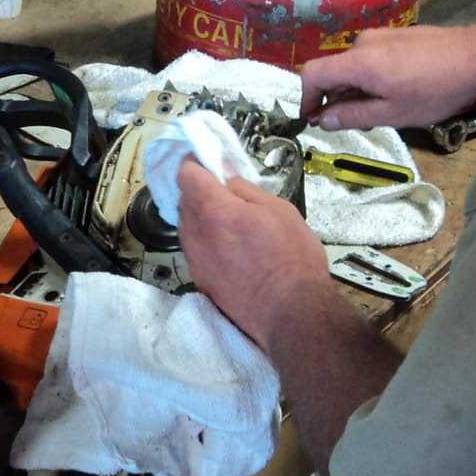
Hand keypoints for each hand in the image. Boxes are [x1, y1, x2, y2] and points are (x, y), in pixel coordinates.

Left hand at [177, 162, 328, 349]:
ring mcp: (195, 260)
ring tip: (232, 224)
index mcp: (213, 209)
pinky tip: (231, 249)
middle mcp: (195, 233)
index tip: (209, 162)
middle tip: (226, 192)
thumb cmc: (291, 257)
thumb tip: (228, 181)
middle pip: (184, 200)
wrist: (289, 312)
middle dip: (200, 191)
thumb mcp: (279, 209)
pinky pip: (196, 250)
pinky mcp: (201, 281)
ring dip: (203, 218)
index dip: (196, 163)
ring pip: (188, 227)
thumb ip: (247, 190)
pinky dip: (208, 242)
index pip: (186, 174)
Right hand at [300, 25, 475, 131]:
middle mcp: (363, 43)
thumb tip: (322, 119)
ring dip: (356, 90)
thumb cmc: (435, 90)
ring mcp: (381, 36)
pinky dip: (371, 78)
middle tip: (354, 123)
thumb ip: (352, 115)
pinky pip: (371, 58)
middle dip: (336, 98)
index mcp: (358, 62)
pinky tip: (395, 92)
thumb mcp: (392, 113)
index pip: (313, 73)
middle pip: (334, 71)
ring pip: (354, 66)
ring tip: (381, 111)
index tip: (313, 118)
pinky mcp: (397, 35)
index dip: (306, 97)